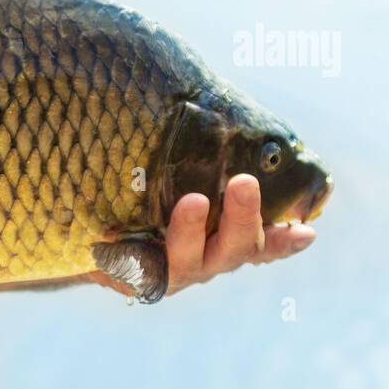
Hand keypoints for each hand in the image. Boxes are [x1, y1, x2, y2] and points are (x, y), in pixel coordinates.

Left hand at [90, 173, 314, 297]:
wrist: (85, 226)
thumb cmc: (144, 189)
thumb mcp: (180, 170)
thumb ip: (210, 157)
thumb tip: (226, 112)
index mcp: (222, 239)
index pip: (262, 243)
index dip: (285, 242)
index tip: (303, 229)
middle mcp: (202, 259)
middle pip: (234, 249)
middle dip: (244, 217)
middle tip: (244, 182)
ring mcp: (167, 272)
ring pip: (186, 261)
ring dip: (192, 231)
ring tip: (193, 202)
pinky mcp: (128, 276)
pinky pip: (134, 268)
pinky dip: (130, 253)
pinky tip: (117, 236)